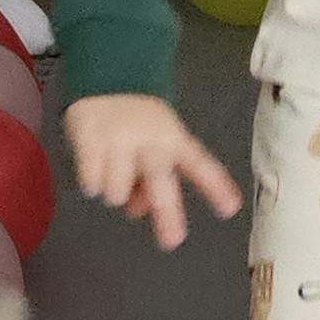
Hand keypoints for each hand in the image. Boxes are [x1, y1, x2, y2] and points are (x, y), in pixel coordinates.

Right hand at [66, 92, 242, 248]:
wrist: (107, 78)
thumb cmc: (138, 123)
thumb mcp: (154, 146)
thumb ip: (151, 183)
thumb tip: (137, 212)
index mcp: (173, 140)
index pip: (199, 164)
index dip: (214, 187)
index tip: (229, 209)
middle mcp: (150, 140)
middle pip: (159, 181)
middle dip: (167, 213)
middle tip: (172, 241)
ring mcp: (119, 138)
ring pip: (117, 192)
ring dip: (114, 191)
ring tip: (112, 170)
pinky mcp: (90, 138)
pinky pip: (91, 182)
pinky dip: (91, 182)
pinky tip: (94, 165)